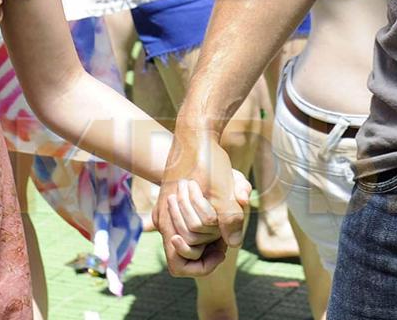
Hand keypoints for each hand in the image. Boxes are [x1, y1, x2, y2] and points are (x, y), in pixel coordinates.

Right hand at [157, 131, 248, 275]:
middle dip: (210, 243)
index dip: (202, 264)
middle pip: (188, 250)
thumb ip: (229, 219)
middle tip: (228, 231)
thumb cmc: (206, 160)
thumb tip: (233, 244)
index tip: (221, 248)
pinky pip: (190, 218)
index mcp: (168, 222)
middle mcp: (163, 220)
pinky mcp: (174, 200)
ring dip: (211, 228)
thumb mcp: (223, 190)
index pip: (179, 265)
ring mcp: (166, 210)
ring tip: (226, 211)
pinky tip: (221, 200)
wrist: (195, 132)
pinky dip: (207, 215)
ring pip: (191, 233)